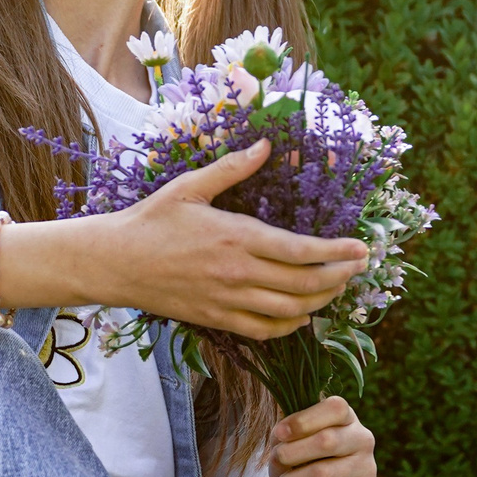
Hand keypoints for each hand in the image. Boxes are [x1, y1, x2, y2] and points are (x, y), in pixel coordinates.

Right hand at [96, 141, 368, 337]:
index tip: (361, 248)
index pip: (300, 251)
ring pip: (289, 310)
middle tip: (358, 267)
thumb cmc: (151, 220)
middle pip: (304, 284)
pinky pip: (264, 331)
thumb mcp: (190, 186)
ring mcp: (227, 301)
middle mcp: (237, 273)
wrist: (115, 262)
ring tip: (338, 288)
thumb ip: (232, 168)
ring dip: (321, 302)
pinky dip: (290, 326)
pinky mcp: (217, 319)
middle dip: (339, 277)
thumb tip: (266, 144)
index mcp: (236, 236)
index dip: (337, 252)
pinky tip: (302, 315)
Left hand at [268, 396, 377, 476]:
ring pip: (323, 475)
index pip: (335, 408)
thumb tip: (282, 435)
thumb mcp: (289, 443)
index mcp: (347, 418)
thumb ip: (284, 435)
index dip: (304, 420)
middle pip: (327, 441)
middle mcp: (363, 440)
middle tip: (276, 461)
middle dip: (292, 453)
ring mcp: (368, 469)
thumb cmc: (301, 463)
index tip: (279, 433)